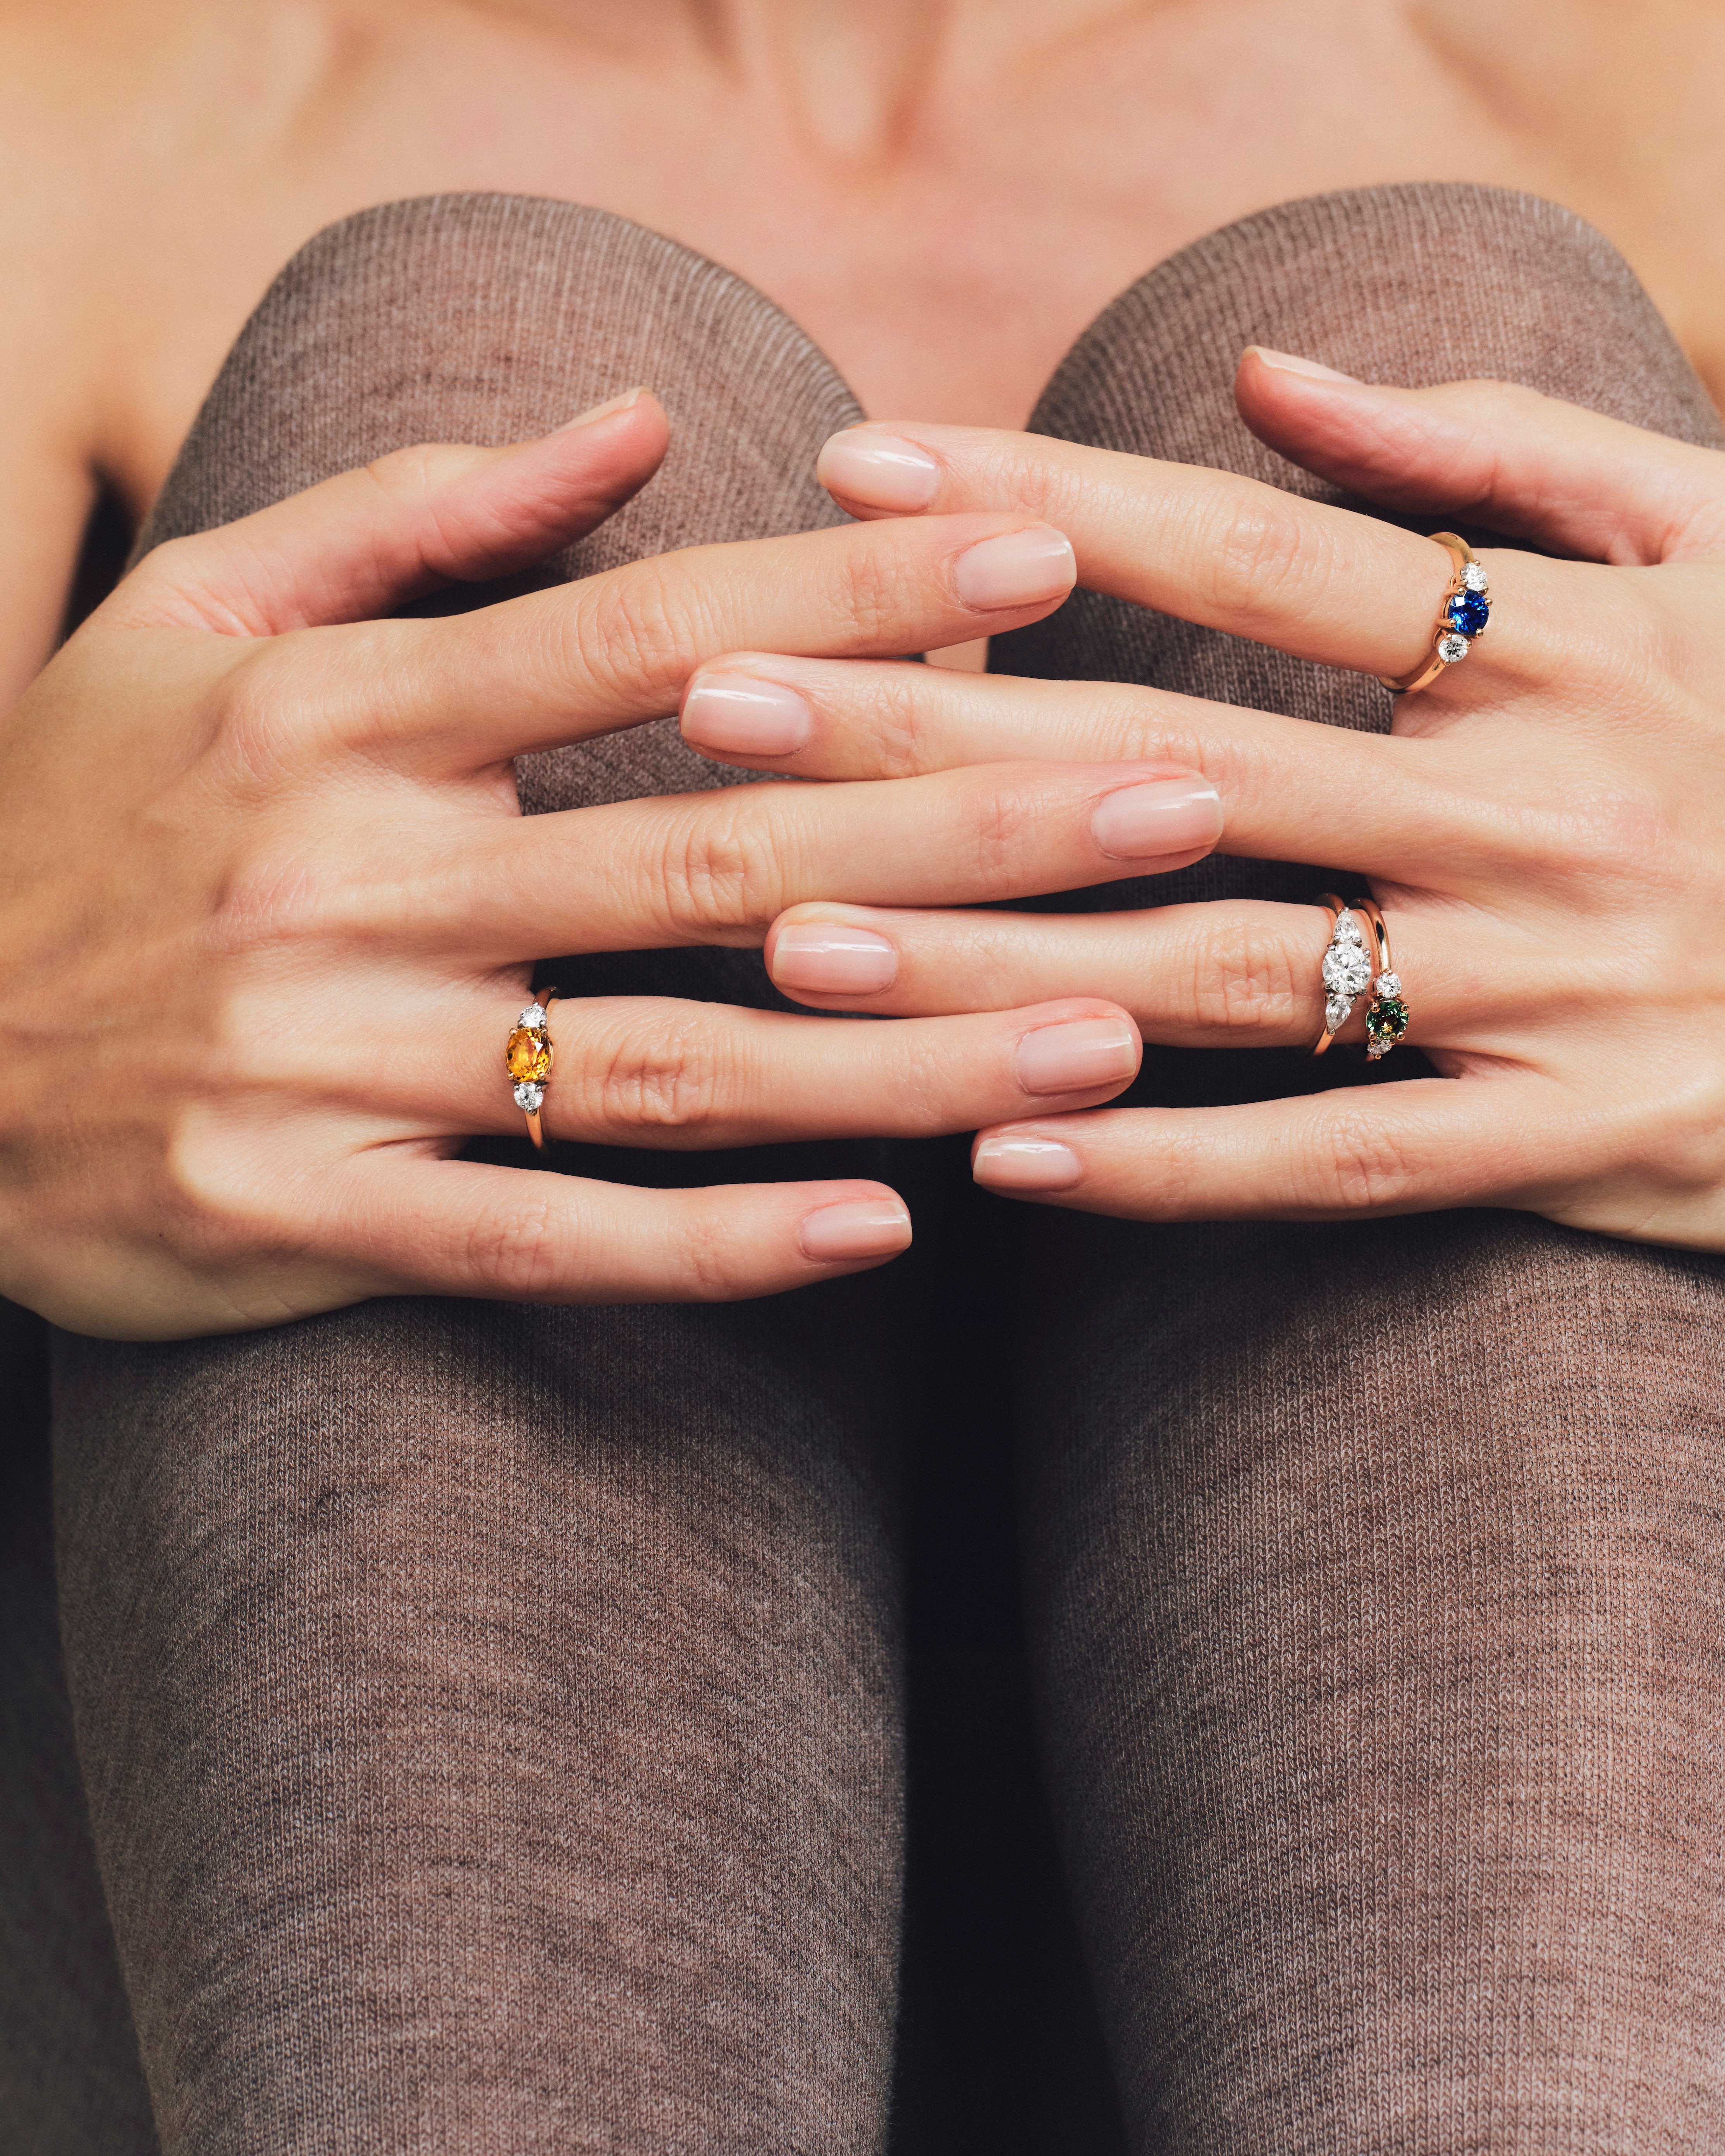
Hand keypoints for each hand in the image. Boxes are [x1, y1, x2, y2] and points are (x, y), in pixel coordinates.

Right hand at [0, 392, 1232, 1337]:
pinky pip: (543, 1238)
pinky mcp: (300, 1218)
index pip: (642, 635)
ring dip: (903, 1060)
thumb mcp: (198, 617)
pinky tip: (889, 1232)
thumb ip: (417, 506)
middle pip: (710, 852)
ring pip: (666, 1066)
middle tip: (1176, 797)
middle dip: (964, 825)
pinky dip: (716, 1246)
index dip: (851, 595)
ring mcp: (326, 1066)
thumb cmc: (72, 816)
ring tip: (1102, 1036)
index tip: (1038, 562)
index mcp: (337, 715)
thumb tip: (629, 414)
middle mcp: (348, 884)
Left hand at [676, 359, 1724, 1245]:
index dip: (1046, 507)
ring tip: (792, 940)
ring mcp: (1551, 991)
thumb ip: (1494, 448)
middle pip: (1176, 765)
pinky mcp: (1576, 1141)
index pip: (1248, 556)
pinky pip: (1339, 1163)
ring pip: (1219, 977)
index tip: (859, 474)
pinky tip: (1003, 1155)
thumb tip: (1271, 361)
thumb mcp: (1711, 537)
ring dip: (994, 965)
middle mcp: (1532, 817)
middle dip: (931, 732)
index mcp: (1557, 653)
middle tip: (717, 703)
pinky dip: (1172, 1162)